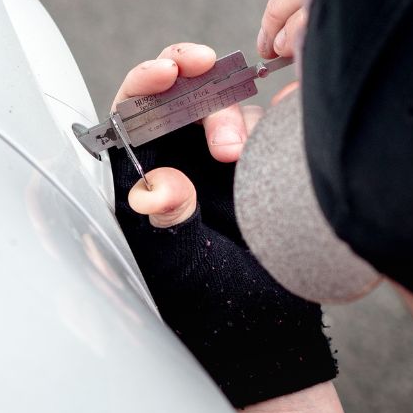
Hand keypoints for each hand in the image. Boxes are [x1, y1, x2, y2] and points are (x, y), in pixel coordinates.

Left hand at [110, 46, 336, 407]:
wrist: (275, 340)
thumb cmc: (214, 315)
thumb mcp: (182, 273)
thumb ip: (166, 227)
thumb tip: (156, 186)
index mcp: (141, 185)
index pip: (129, 120)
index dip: (142, 86)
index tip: (165, 72)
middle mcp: (178, 167)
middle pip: (179, 100)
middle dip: (193, 85)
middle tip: (211, 90)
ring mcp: (222, 168)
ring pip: (225, 110)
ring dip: (232, 117)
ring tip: (239, 156)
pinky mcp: (264, 170)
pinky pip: (269, 128)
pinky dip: (276, 117)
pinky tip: (282, 121)